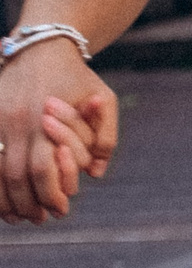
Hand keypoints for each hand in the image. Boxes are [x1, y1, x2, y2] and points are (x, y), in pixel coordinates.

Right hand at [0, 39, 119, 223]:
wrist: (41, 48)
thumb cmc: (77, 77)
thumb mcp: (103, 99)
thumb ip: (105, 136)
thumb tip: (98, 173)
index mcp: (44, 119)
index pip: (43, 168)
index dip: (51, 193)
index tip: (61, 209)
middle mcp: (16, 123)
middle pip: (16, 176)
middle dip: (28, 202)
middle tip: (41, 218)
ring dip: (6, 200)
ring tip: (20, 217)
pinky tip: (2, 201)